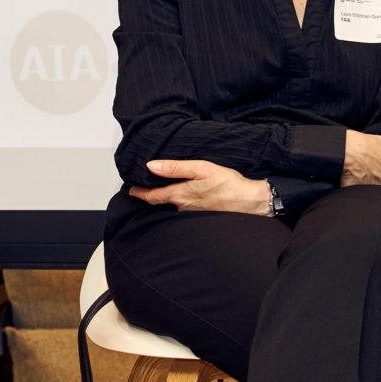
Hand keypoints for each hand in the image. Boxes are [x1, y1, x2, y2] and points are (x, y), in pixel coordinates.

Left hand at [130, 159, 270, 213]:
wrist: (250, 201)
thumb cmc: (228, 184)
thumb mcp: (200, 169)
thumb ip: (175, 168)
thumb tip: (151, 166)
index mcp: (180, 195)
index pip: (152, 197)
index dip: (139, 193)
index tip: (130, 190)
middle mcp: (183, 208)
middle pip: (161, 202)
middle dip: (150, 196)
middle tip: (142, 188)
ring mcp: (193, 213)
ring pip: (173, 207)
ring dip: (165, 199)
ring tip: (160, 190)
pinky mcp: (202, 216)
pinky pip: (184, 210)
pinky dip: (179, 202)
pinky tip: (183, 197)